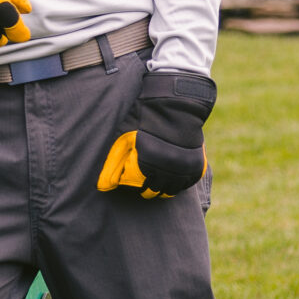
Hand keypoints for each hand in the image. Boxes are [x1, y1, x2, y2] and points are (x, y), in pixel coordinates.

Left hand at [96, 71, 216, 198]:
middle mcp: (164, 171)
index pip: (139, 187)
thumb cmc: (147, 120)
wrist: (177, 107)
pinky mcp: (195, 167)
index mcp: (146, 165)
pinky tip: (175, 177)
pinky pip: (187, 184)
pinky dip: (181, 183)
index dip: (136, 185)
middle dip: (149, 189)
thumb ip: (114, 163)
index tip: (136, 182)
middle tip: (147, 184)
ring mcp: (182, 170)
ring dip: (165, 188)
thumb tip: (103, 186)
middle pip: (155, 191)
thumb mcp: (126, 138)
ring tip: (161, 182)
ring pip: (172, 191)